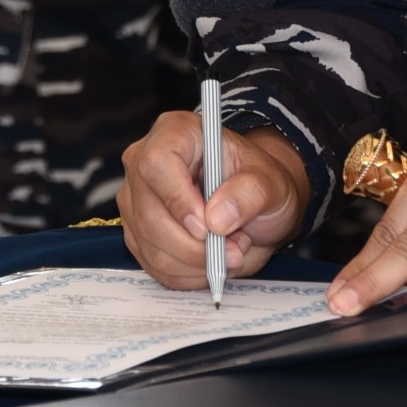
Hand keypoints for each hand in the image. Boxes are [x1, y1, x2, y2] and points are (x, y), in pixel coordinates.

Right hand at [119, 113, 310, 287]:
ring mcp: (137, 199)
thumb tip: (217, 217)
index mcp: (176, 133)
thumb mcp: (270, 182)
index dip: (179, 200)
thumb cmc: (258, 182)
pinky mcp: (137, 231)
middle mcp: (146, 162)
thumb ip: (249, 194)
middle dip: (194, 245)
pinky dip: (187, 273)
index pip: (157, 164)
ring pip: (151, 246)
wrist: (252, 203)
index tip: (208, 226)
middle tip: (233, 250)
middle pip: (149, 213)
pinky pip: (154, 264)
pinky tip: (211, 260)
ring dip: (195, 262)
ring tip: (229, 250)